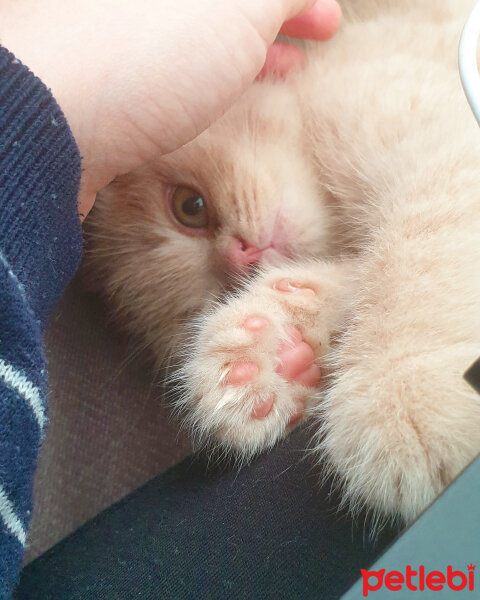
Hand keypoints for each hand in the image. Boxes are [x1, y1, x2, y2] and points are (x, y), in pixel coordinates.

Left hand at [0, 0, 340, 217]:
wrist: (53, 130)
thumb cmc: (144, 56)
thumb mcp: (237, 4)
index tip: (329, 18)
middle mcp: (140, 3)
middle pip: (224, 2)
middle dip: (279, 12)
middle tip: (319, 33)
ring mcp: (122, 35)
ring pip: (204, 30)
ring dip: (251, 45)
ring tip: (286, 69)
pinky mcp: (110, 82)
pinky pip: (177, 67)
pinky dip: (214, 75)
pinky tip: (234, 96)